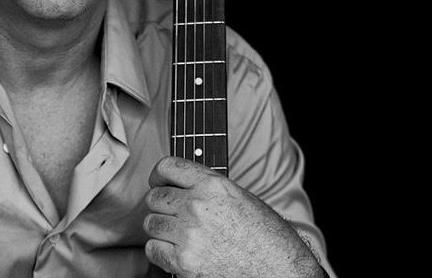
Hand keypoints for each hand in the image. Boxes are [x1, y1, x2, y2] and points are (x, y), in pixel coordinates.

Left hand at [144, 156, 322, 277]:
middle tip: (172, 215)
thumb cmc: (269, 238)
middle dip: (160, 206)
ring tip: (177, 235)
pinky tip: (174, 252)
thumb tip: (180, 185)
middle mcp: (198, 205)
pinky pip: (153, 249)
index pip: (168, 166)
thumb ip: (208, 187)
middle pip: (154, 197)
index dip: (158, 175)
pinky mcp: (184, 262)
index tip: (157, 182)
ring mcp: (189, 234)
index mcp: (213, 184)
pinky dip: (160, 252)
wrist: (282, 273)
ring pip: (151, 223)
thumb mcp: (241, 197)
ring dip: (160, 230)